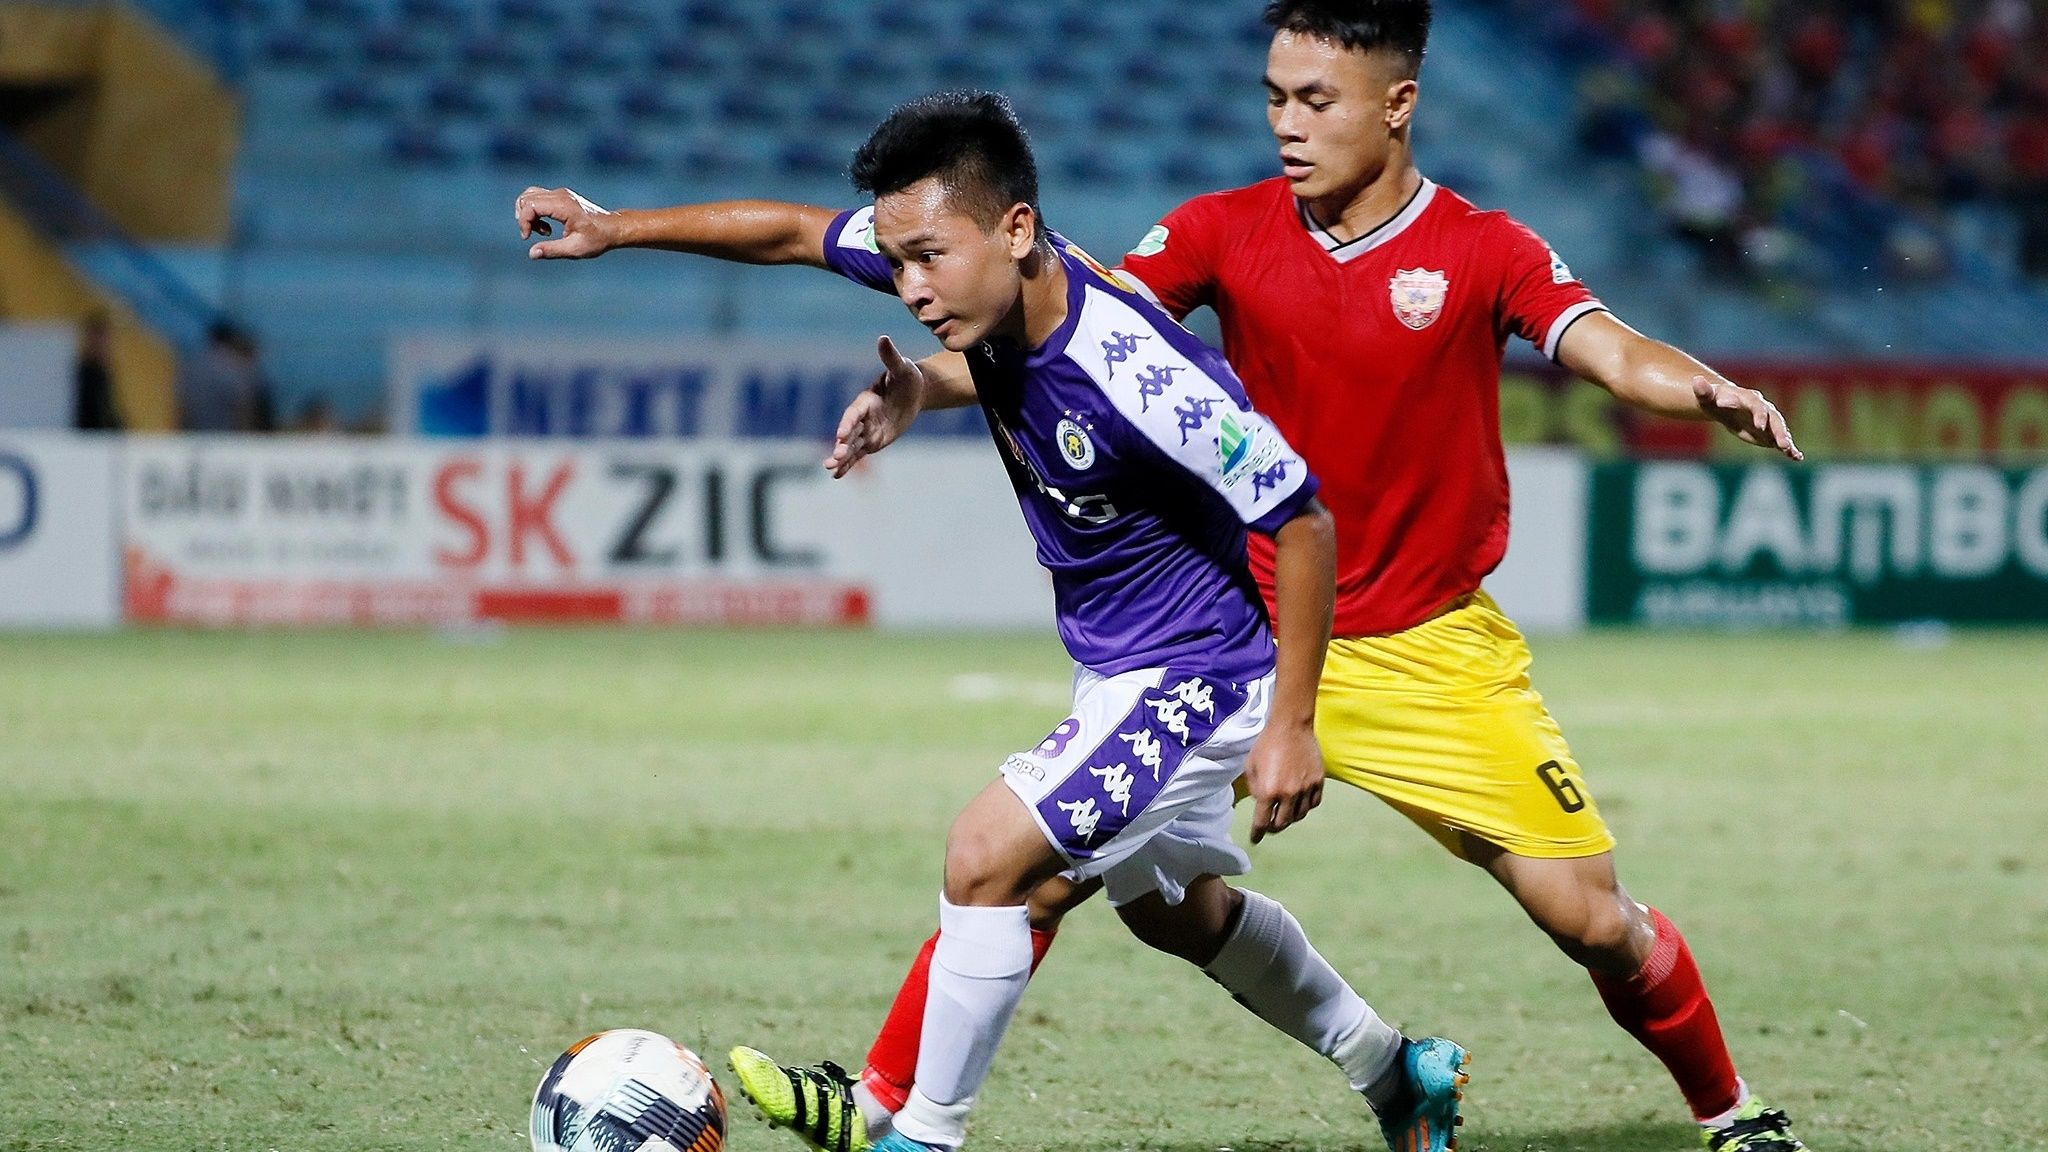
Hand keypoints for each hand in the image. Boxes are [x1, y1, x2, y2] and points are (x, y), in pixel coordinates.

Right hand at [516, 186, 615, 258]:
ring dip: (528, 214)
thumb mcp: (575, 249)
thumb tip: (532, 254)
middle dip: (523, 218)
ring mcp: (560, 194)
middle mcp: (560, 195)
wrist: (613, 228)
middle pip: (526, 198)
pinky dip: (535, 212)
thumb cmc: (597, 239)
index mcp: (563, 206)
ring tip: (541, 231)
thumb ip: (552, 250)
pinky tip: (546, 227)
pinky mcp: (560, 197)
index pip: (530, 205)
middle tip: (534, 235)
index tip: (528, 238)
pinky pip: (538, 198)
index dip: (523, 222)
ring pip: (530, 196)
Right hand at [824, 336, 924, 477]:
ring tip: (830, 469)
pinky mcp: (872, 441)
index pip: (854, 413)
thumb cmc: (907, 377)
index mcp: (866, 400)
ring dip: (841, 457)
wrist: (913, 391)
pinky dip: (848, 464)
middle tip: (834, 458)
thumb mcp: (902, 368)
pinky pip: (858, 454)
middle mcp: (863, 417)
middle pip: (849, 433)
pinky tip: (836, 475)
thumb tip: (883, 338)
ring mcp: (866, 430)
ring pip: (851, 446)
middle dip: (842, 445)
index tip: (841, 434)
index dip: (848, 423)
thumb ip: (890, 357)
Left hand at [1243, 720, 1324, 843]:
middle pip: (1282, 823)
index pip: (1262, 822)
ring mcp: (1306, 789)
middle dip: (1273, 828)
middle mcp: (1288, 794)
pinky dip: (1305, 808)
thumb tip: (1261, 803)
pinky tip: (1299, 803)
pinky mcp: (1318, 782)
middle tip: (1269, 826)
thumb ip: (1255, 789)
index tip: (1255, 839)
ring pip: (1299, 816)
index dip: (1257, 833)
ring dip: (1290, 818)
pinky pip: (1313, 804)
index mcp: (1269, 791)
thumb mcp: (1250, 767)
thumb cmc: (1266, 744)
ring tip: (1284, 814)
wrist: (1290, 726)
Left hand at [1693, 375, 1802, 460]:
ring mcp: (1768, 421)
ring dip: (1784, 439)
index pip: (1756, 405)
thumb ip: (1703, 391)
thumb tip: (1695, 381)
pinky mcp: (1769, 433)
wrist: (1724, 404)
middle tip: (1781, 443)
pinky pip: (1781, 441)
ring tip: (1788, 450)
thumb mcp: (1706, 397)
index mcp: (1749, 399)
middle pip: (1773, 418)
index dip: (1759, 415)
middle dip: (1778, 430)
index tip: (1759, 425)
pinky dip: (1790, 449)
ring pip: (1779, 429)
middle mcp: (1763, 408)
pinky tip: (1797, 457)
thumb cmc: (1714, 400)